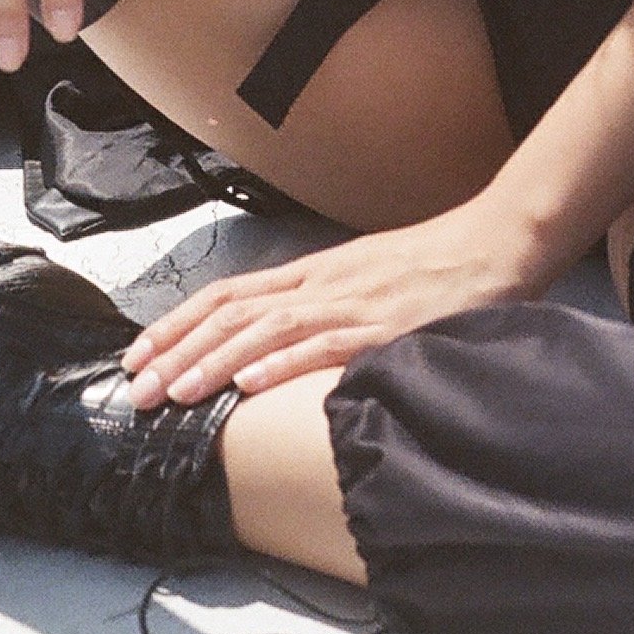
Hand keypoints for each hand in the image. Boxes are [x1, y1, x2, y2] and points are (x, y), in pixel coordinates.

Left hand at [122, 200, 546, 406]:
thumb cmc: (436, 265)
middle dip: (177, 349)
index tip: (138, 355)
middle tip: (135, 389)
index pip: (227, 294)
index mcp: (314, 274)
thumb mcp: (366, 281)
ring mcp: (351, 303)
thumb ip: (325, 309)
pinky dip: (283, 361)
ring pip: (265, 330)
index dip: (177, 323)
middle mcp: (322, 284)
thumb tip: (277, 345)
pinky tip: (250, 381)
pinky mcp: (384, 326)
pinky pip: (324, 344)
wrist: (498, 241)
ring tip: (176, 392)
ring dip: (214, 361)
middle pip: (232, 312)